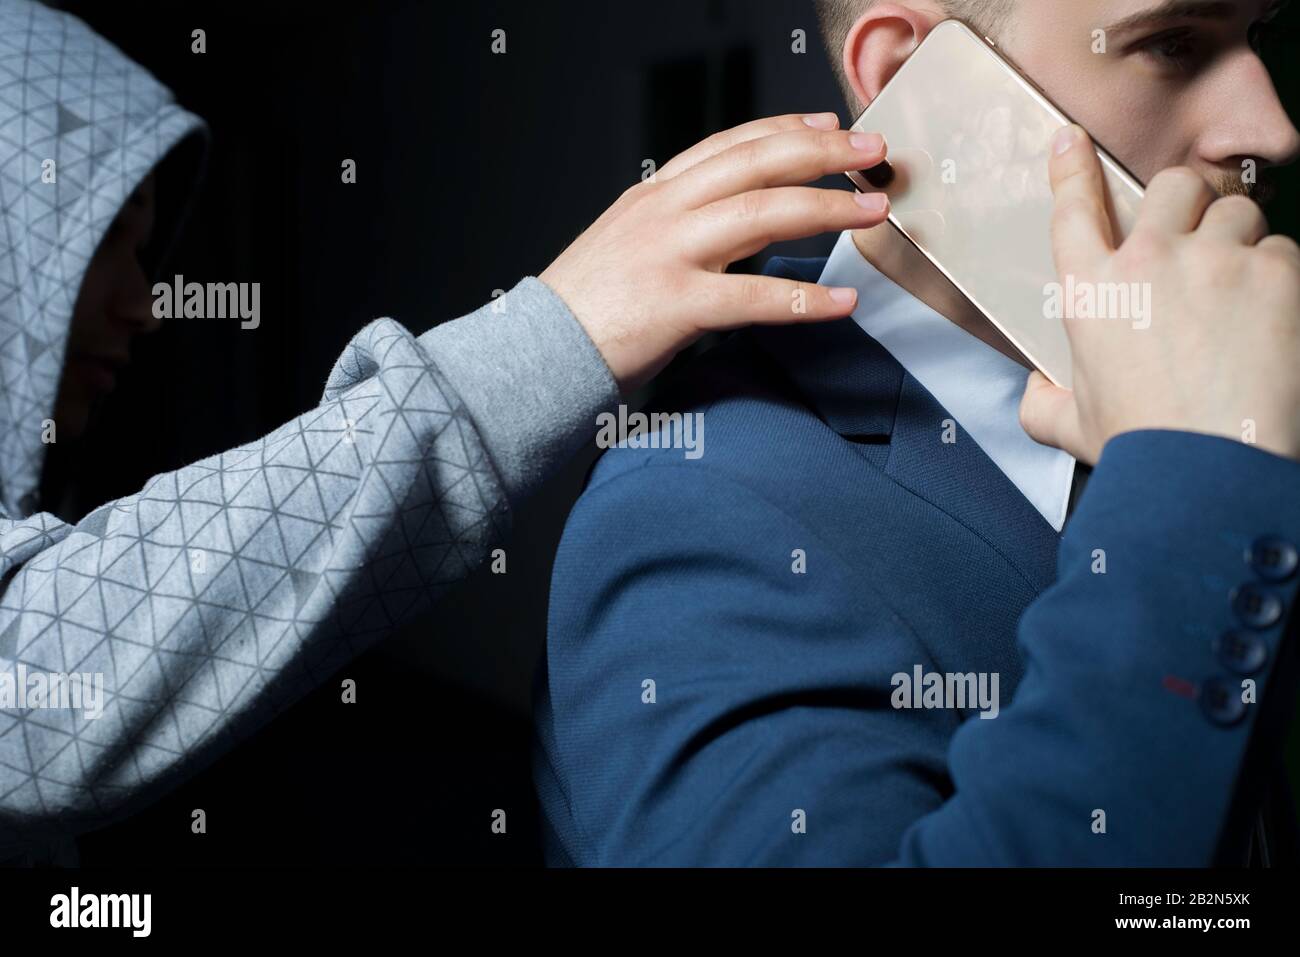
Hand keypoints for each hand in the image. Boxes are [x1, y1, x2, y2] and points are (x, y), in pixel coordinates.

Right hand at [540, 112, 890, 391]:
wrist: (536, 351)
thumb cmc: (586, 308)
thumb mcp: (627, 244)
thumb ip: (678, 227)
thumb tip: (739, 230)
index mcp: (653, 195)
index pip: (729, 145)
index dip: (785, 129)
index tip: (827, 126)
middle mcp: (664, 212)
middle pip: (757, 164)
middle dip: (822, 153)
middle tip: (871, 154)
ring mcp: (669, 254)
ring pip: (763, 214)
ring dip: (828, 209)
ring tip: (873, 211)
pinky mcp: (674, 304)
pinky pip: (753, 297)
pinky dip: (805, 300)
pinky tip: (843, 302)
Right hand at [1020, 124, 1299, 463]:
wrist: (1204, 471)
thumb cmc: (1139, 450)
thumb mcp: (1071, 428)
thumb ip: (1044, 403)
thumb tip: (1036, 393)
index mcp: (1091, 293)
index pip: (1073, 211)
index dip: (1072, 168)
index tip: (1072, 140)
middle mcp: (1147, 262)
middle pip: (1173, 186)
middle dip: (1190, 203)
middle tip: (1201, 237)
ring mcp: (1213, 262)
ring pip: (1238, 212)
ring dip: (1241, 239)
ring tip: (1242, 287)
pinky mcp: (1274, 275)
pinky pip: (1285, 252)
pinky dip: (1281, 278)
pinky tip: (1273, 319)